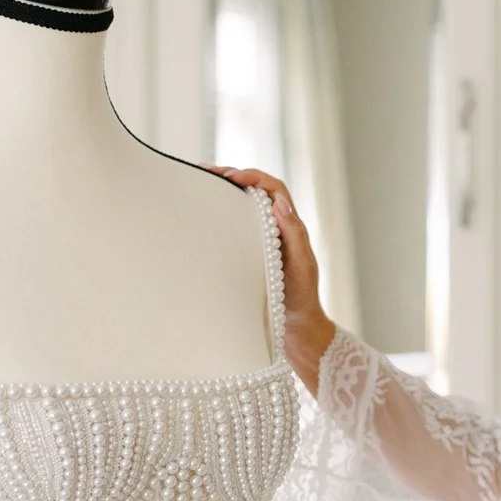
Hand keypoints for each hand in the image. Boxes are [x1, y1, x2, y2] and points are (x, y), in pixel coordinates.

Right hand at [214, 168, 335, 391]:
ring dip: (225, 192)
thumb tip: (280, 203)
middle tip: (206, 172)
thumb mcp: (301, 265)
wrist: (296, 328)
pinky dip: (222, 215)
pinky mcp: (250, 254)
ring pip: (245, 207)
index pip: (274, 190)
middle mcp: (277, 228)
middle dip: (233, 176)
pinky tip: (203, 215)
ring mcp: (263, 240)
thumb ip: (293, 234)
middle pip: (256, 191)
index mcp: (291, 226)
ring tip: (200, 183)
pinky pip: (237, 227)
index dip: (254, 177)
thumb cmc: (301, 299)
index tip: (232, 177)